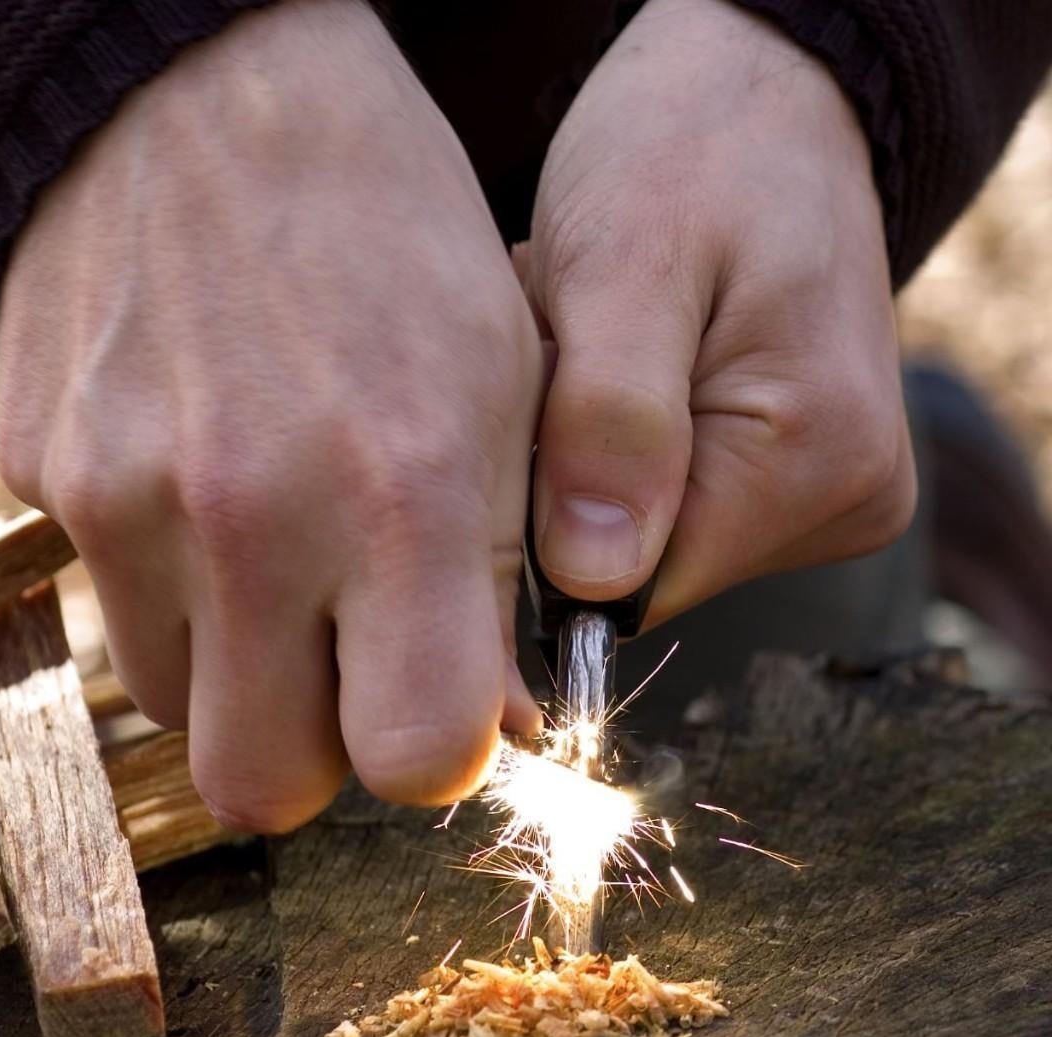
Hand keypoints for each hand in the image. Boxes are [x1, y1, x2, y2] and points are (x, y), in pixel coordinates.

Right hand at [0, 0, 543, 830]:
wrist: (200, 95)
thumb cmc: (390, 237)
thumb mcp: (503, 388)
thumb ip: (501, 581)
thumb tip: (486, 729)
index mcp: (401, 493)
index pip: (411, 756)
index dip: (433, 756)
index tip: (439, 708)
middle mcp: (250, 518)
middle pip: (263, 787)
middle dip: (315, 754)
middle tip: (349, 666)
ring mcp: (122, 501)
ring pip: (178, 710)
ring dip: (238, 676)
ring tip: (278, 561)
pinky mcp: (42, 478)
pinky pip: (112, 607)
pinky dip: (168, 591)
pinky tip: (203, 489)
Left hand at [523, 0, 915, 623]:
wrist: (760, 98)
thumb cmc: (689, 151)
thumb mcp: (624, 266)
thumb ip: (611, 422)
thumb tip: (594, 582)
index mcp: (814, 463)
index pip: (627, 587)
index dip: (549, 515)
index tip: (545, 398)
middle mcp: (843, 501)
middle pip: (639, 565)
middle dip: (573, 470)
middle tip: (572, 346)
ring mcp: (829, 495)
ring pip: (644, 533)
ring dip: (592, 447)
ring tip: (602, 338)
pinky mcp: (800, 478)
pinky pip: (672, 499)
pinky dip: (620, 437)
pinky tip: (627, 356)